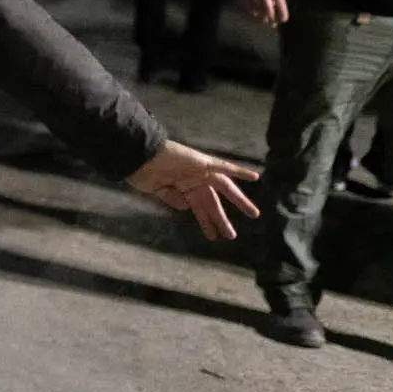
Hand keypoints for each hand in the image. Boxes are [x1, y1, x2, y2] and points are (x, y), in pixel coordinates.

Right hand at [127, 140, 260, 242]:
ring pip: (224, 188)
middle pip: (213, 203)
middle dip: (221, 220)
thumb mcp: (156, 190)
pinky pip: (223, 166)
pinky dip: (239, 171)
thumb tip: (186, 207)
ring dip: (239, 201)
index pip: (198, 208)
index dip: (206, 222)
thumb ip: (172, 198)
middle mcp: (193, 181)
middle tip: (231, 236)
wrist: (138, 155)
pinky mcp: (202, 161)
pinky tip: (255, 177)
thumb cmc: (142, 171)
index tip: (213, 236)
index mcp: (181, 189)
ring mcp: (199, 171)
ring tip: (253, 215)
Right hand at [238, 0, 287, 25]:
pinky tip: (253, 15)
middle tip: (273, 23)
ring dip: (260, 17)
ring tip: (264, 21)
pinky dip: (250, 12)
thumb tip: (277, 9)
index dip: (282, 12)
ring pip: (256, 8)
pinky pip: (246, 6)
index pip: (280, 2)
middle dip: (271, 17)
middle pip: (267, 7)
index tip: (284, 19)